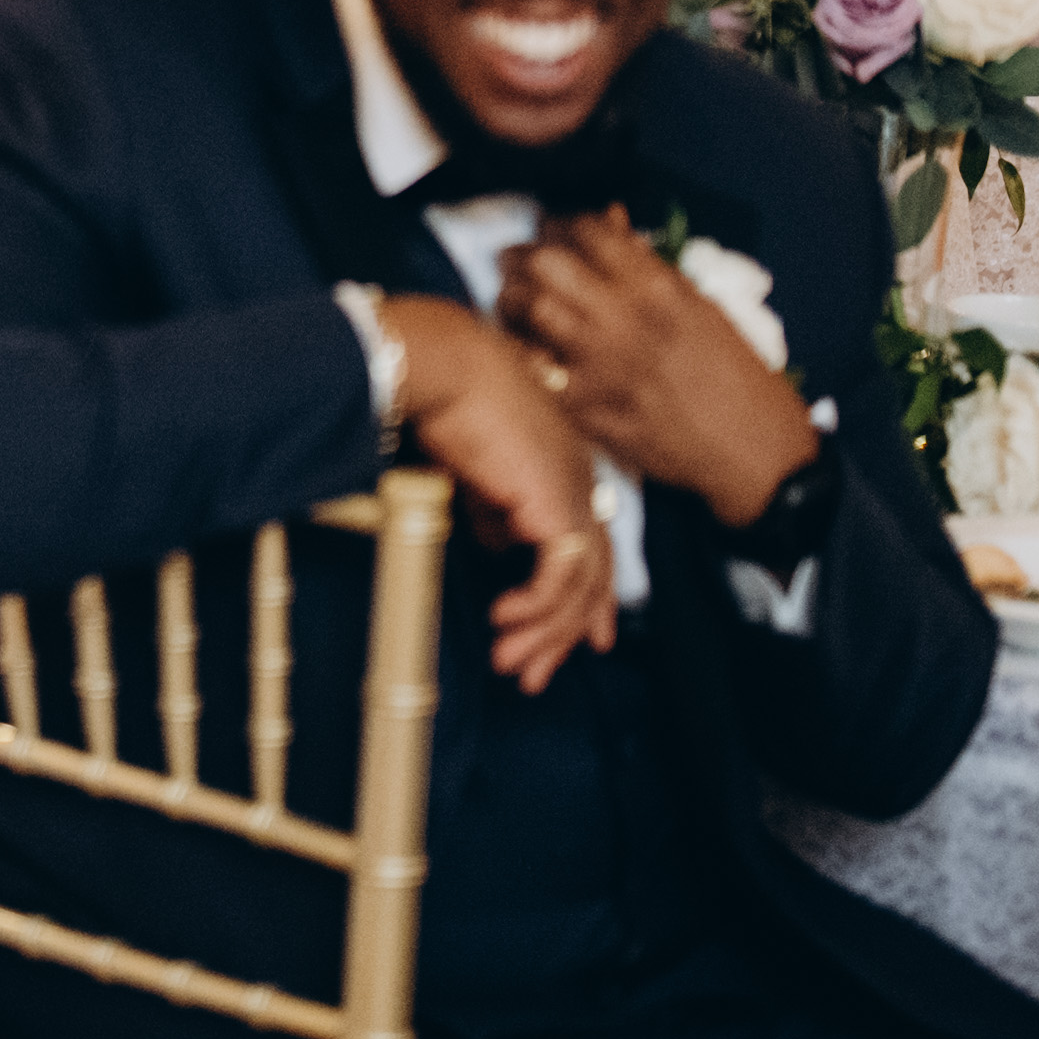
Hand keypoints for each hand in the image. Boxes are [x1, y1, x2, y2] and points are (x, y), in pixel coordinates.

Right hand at [380, 297, 620, 692]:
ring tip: (512, 662)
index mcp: (565, 462)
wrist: (444, 366)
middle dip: (566, 630)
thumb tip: (499, 541)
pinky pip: (560, 580)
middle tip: (539, 671)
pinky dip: (535, 609)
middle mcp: (579, 479)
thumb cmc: (447, 396)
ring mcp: (573, 492)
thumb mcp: (472, 462)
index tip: (585, 635)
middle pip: (594, 573)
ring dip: (543, 632)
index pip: (591, 540)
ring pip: (579, 586)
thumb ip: (492, 503)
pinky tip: (506, 621)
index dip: (589, 594)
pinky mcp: (556, 507)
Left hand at [501, 212, 819, 534]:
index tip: (553, 234)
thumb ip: (647, 265)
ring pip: (527, 308)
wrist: (753, 452)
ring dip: (514, 300)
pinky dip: (523, 354)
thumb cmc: (736, 377)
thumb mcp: (701, 307)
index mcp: (657, 286)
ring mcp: (600, 364)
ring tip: (516, 303)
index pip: (586, 230)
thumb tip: (608, 223)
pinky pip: (531, 368)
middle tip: (519, 263)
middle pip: (545, 262)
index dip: (560, 225)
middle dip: (524, 256)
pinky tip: (528, 352)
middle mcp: (624, 317)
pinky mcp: (586, 408)